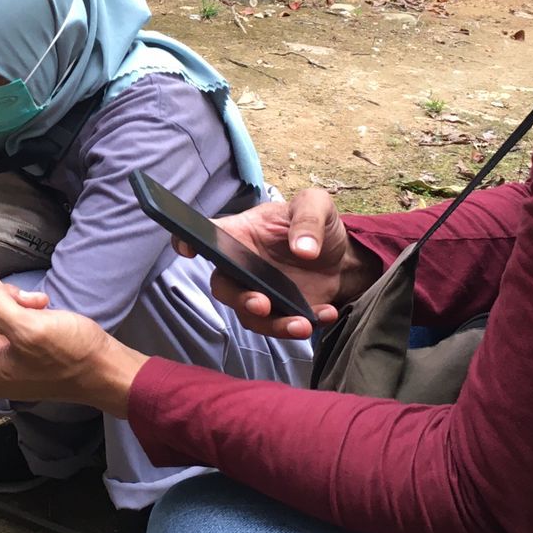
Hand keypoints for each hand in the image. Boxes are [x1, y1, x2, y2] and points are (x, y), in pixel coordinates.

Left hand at [0, 268, 146, 414]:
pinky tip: (42, 305)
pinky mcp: (20, 352)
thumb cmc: (70, 354)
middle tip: (22, 293)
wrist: (105, 371)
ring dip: (11, 299)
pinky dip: (22, 307)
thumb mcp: (29, 327)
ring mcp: (3, 360)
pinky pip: (8, 321)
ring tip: (37, 300)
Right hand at [176, 189, 371, 340]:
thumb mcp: (316, 206)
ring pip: (251, 316)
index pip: (207, 235)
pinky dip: (302, 325)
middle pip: (224, 287)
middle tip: (262, 305)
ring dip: (272, 325)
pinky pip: (281, 326)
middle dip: (239, 300)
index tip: (187, 249)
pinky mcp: (281, 312)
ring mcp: (261, 292)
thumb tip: (303, 250)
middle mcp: (243, 266)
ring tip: (302, 324)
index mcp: (242, 233)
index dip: (188, 241)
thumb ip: (308, 219)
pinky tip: (325, 313)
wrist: (344, 258)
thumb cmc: (319, 226)